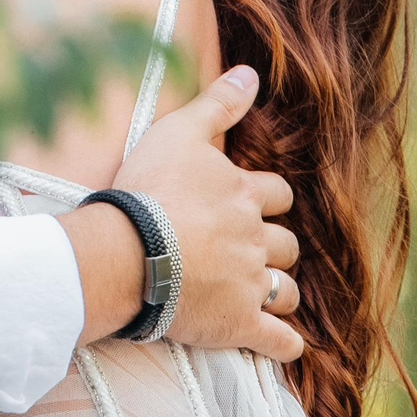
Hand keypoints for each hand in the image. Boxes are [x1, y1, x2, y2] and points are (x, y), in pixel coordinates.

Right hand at [100, 64, 303, 360]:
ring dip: (282, 292)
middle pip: (286, 244)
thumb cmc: (149, 187)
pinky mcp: (238, 323)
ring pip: (286, 290)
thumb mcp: (180, 130)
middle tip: (254, 251)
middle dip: (277, 247)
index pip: (276, 193)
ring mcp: (249, 283)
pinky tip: (287, 345)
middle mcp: (254, 238)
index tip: (254, 204)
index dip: (267, 199)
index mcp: (243, 194)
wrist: (130, 248)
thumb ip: (218, 102)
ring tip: (267, 295)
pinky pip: (277, 340)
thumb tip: (251, 72)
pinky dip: (284, 343)